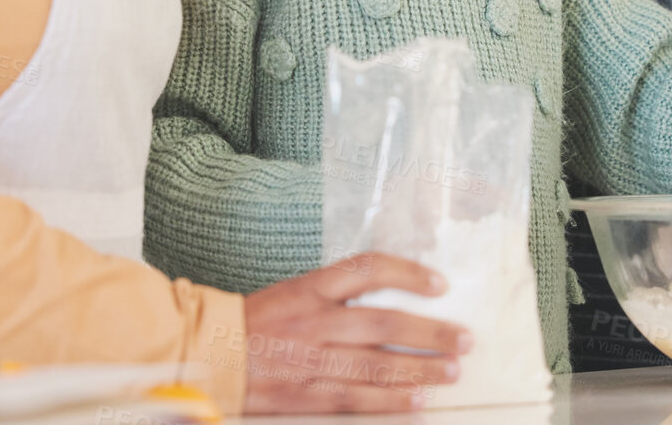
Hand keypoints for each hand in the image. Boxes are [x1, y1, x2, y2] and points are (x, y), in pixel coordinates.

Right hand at [238, 253, 470, 413]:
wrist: (207, 353)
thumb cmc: (254, 321)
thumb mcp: (294, 292)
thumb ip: (336, 294)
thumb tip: (390, 298)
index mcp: (310, 288)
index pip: (368, 269)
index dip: (409, 274)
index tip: (440, 284)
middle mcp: (315, 321)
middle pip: (385, 323)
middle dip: (431, 332)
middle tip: (464, 339)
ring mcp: (311, 360)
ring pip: (377, 364)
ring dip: (420, 369)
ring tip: (452, 371)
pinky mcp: (305, 395)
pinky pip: (356, 398)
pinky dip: (390, 401)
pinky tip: (417, 402)